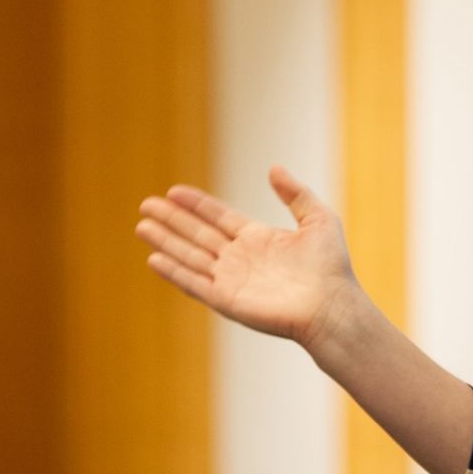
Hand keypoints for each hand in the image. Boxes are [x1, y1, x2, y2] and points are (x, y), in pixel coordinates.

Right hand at [135, 166, 357, 349]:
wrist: (331, 306)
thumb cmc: (330, 266)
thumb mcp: (317, 218)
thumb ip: (294, 193)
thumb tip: (273, 167)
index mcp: (258, 238)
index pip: (218, 216)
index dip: (196, 204)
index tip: (173, 191)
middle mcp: (240, 258)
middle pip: (197, 233)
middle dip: (172, 219)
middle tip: (145, 204)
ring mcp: (231, 279)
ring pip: (189, 255)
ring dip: (165, 241)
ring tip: (141, 226)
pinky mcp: (227, 300)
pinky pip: (194, 283)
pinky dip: (174, 271)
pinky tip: (154, 258)